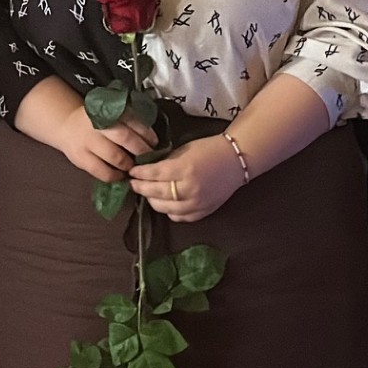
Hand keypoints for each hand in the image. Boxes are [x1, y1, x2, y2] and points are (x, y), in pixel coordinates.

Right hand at [14, 79, 155, 182]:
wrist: (66, 127)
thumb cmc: (96, 122)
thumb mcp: (110, 114)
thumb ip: (128, 121)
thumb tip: (152, 139)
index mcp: (107, 110)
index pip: (131, 119)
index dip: (146, 132)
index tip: (154, 142)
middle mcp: (97, 125)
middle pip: (124, 137)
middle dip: (141, 149)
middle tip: (149, 157)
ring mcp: (87, 142)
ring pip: (114, 156)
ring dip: (129, 164)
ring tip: (136, 167)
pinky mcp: (81, 158)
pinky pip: (102, 171)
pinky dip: (115, 175)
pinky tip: (121, 175)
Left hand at [129, 134, 245, 223]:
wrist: (236, 160)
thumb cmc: (209, 150)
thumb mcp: (184, 150)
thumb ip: (166, 162)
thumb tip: (147, 170)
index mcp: (184, 169)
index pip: (154, 174)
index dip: (140, 174)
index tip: (131, 171)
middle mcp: (189, 188)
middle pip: (156, 193)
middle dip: (141, 188)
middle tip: (134, 183)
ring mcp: (197, 203)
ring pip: (166, 208)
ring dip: (152, 201)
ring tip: (147, 194)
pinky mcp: (204, 212)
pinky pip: (180, 217)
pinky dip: (169, 212)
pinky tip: (165, 204)